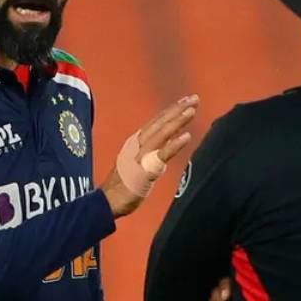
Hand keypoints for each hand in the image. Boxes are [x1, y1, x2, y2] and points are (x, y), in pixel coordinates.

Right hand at [102, 95, 198, 216]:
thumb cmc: (123, 186)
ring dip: (177, 120)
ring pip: (161, 133)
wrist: (107, 202)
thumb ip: (150, 154)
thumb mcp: (137, 163)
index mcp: (136, 142)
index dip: (170, 110)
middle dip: (177, 109)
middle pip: (159, 122)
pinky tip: (187, 136)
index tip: (184, 101)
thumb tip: (167, 147)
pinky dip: (174, 144)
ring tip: (191, 110)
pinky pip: (162, 154)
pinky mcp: (144, 169)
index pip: (155, 122)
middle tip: (194, 98)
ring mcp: (140, 155)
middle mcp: (137, 144)